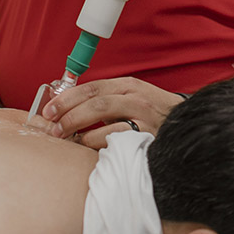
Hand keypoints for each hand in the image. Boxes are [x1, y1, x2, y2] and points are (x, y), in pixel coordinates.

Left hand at [41, 77, 185, 148]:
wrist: (184, 124)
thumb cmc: (150, 113)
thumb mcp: (129, 97)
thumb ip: (103, 98)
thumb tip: (65, 104)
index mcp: (128, 85)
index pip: (92, 87)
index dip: (68, 98)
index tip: (49, 110)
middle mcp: (136, 98)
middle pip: (96, 103)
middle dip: (70, 116)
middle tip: (54, 128)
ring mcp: (144, 117)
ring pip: (106, 121)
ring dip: (82, 133)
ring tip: (69, 140)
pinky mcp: (148, 136)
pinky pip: (118, 140)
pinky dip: (100, 144)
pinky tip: (90, 148)